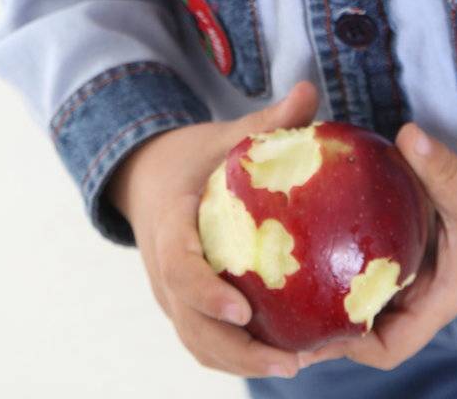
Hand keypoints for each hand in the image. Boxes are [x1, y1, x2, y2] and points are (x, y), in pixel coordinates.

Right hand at [108, 78, 321, 381]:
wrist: (146, 177)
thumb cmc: (193, 157)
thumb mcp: (223, 136)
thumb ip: (266, 121)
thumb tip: (310, 90)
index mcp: (169, 224)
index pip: (178, 266)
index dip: (204, 292)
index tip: (240, 310)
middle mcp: (162, 269)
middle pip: (189, 323)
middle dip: (235, 350)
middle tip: (288, 361)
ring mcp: (169, 294)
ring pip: (196, 342)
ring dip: (240, 362)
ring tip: (294, 366)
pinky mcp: (183, 308)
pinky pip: (204, 342)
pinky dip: (237, 357)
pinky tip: (285, 358)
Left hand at [296, 124, 456, 371]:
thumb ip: (441, 168)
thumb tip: (407, 137)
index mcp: (437, 299)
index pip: (390, 345)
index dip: (352, 345)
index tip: (315, 328)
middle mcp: (422, 292)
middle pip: (367, 323)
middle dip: (326, 317)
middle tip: (281, 296)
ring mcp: (417, 269)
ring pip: (367, 288)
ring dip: (333, 281)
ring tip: (288, 263)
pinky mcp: (413, 242)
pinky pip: (375, 254)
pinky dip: (349, 244)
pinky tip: (318, 221)